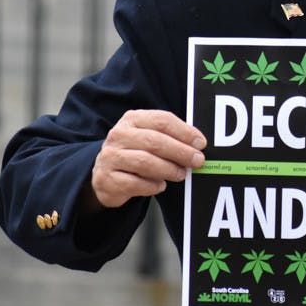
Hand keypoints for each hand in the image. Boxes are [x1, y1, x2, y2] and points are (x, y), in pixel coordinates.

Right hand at [89, 109, 206, 208]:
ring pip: (145, 162)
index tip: (201, 143)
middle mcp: (119, 135)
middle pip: (155, 141)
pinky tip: (160, 185)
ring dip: (168, 169)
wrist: (105, 174)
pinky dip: (152, 186)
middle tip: (197, 161)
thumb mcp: (148, 138)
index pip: (162, 120)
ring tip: (181, 174)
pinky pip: (134, 183)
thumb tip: (197, 144)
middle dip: (181, 152)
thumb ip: (169, 137)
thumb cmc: (134, 153)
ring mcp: (110, 157)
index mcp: (132, 119)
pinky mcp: (106, 178)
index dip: (184, 131)